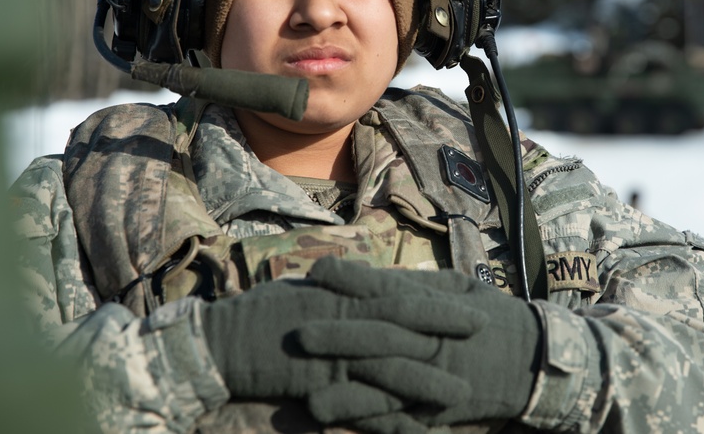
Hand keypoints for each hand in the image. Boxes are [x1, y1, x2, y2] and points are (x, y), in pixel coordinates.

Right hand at [199, 274, 487, 411]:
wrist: (218, 343)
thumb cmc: (261, 316)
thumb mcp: (306, 294)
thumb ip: (343, 293)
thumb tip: (370, 284)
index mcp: (341, 293)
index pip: (397, 289)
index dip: (434, 292)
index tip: (469, 291)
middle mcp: (341, 316)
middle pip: (403, 319)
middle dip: (445, 323)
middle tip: (484, 325)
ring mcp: (331, 351)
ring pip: (389, 365)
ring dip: (428, 380)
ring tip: (463, 392)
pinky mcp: (317, 384)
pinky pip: (360, 406)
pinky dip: (389, 420)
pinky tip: (415, 429)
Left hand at [296, 257, 542, 428]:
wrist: (538, 361)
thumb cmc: (494, 318)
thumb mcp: (461, 290)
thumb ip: (418, 287)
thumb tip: (374, 278)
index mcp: (440, 307)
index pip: (390, 291)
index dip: (353, 282)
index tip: (316, 273)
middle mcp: (437, 343)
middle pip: (384, 339)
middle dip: (341, 338)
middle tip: (299, 334)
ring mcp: (439, 380)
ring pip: (390, 389)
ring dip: (350, 397)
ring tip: (310, 400)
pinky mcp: (442, 411)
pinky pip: (405, 422)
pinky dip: (375, 427)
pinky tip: (347, 431)